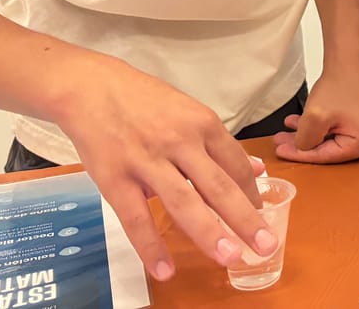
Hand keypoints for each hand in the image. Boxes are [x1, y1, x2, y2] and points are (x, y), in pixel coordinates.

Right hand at [58, 58, 273, 282]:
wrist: (92, 88)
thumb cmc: (144, 101)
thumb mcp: (189, 113)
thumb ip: (219, 145)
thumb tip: (255, 171)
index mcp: (202, 124)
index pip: (235, 165)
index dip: (252, 193)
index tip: (262, 216)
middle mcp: (180, 143)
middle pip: (219, 186)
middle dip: (245, 219)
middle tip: (266, 246)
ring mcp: (148, 161)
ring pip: (185, 203)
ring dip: (210, 234)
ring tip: (231, 258)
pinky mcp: (116, 179)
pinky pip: (137, 219)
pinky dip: (151, 247)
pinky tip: (164, 270)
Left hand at [273, 64, 358, 162]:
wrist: (348, 63)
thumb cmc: (339, 84)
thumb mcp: (315, 116)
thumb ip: (305, 140)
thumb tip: (301, 149)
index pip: (327, 156)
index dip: (300, 154)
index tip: (281, 151)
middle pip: (331, 150)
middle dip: (304, 144)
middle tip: (282, 143)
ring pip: (334, 140)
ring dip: (311, 135)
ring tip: (290, 130)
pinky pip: (341, 132)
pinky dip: (322, 129)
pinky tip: (303, 123)